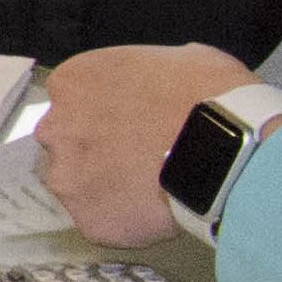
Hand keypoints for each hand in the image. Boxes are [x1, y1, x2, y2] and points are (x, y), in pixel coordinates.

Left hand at [37, 44, 253, 244]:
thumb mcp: (182, 58)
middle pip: (67, 142)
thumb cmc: (207, 97)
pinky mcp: (88, 219)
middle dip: (96, 151)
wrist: (224, 149)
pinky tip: (155, 214)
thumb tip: (164, 83)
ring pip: (78, 186)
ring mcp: (68, 177)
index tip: (130, 125)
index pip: (73, 100)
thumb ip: (150, 73)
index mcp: (73, 83)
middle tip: (138, 158)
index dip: (104, 114)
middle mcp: (57, 128)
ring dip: (105, 188)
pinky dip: (124, 222)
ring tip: (149, 190)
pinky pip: (101, 223)